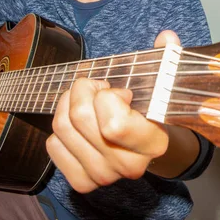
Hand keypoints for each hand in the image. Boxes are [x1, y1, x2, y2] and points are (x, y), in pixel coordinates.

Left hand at [46, 30, 179, 192]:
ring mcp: (104, 177)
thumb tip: (167, 37)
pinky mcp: (83, 182)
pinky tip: (78, 126)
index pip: (113, 124)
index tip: (120, 92)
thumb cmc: (150, 111)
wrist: (145, 149)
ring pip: (62, 128)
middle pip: (80, 118)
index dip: (108, 97)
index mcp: (153, 143)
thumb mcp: (161, 84)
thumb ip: (166, 59)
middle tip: (97, 88)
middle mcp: (129, 166)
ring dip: (68, 104)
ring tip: (87, 101)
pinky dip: (60, 130)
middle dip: (83, 90)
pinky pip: (53, 145)